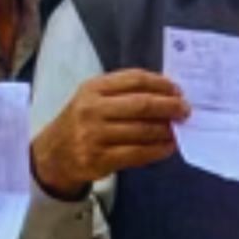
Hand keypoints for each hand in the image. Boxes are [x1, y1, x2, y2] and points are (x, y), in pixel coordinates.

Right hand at [31, 70, 189, 199]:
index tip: (178, 91)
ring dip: (166, 130)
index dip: (162, 84)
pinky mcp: (99, 159)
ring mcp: (93, 136)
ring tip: (178, 129)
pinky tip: (168, 146)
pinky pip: (138, 153)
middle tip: (185, 110)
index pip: (135, 80)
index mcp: (92, 89)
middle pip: (141, 105)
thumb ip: (125, 91)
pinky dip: (158, 150)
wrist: (53, 154)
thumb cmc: (83, 121)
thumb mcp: (95, 98)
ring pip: (142, 131)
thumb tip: (169, 93)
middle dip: (170, 107)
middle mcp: (91, 110)